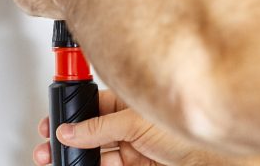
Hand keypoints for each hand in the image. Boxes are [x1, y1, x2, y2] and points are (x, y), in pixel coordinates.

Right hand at [32, 90, 222, 165]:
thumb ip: (100, 127)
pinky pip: (109, 165)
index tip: (52, 122)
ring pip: (98, 152)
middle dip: (69, 139)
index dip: (72, 114)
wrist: (211, 158)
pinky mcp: (138, 165)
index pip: (93, 105)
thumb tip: (69, 130)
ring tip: (60, 160)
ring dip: (77, 157)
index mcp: (131, 100)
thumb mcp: (136, 123)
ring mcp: (134, 145)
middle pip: (92, 131)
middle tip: (49, 147)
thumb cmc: (187, 128)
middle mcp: (132, 122)